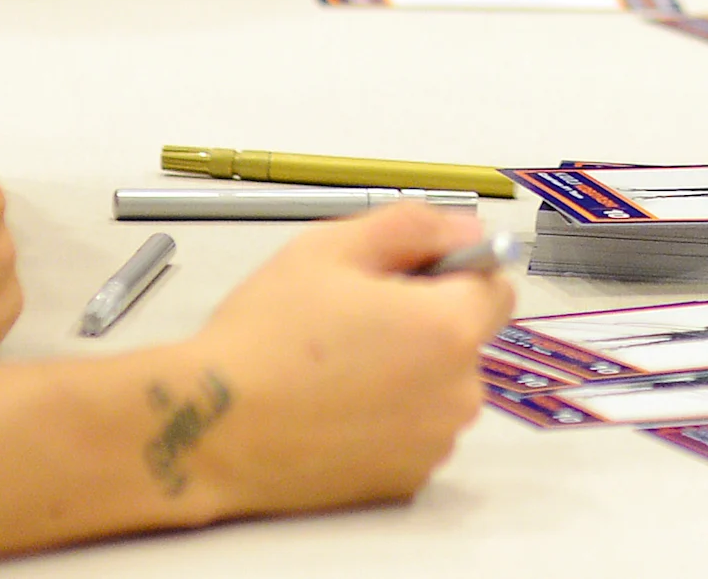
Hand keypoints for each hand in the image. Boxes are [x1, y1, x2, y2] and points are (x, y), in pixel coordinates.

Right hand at [153, 205, 509, 522]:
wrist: (211, 429)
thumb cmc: (264, 338)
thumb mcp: (331, 248)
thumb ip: (413, 226)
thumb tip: (465, 229)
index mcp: (448, 327)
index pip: (496, 285)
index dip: (455, 271)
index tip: (407, 274)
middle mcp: (456, 392)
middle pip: (466, 339)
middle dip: (425, 322)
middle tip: (354, 317)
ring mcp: (433, 444)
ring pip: (440, 386)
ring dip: (408, 371)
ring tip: (336, 366)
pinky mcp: (406, 481)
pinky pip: (415, 431)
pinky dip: (389, 418)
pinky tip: (334, 407)